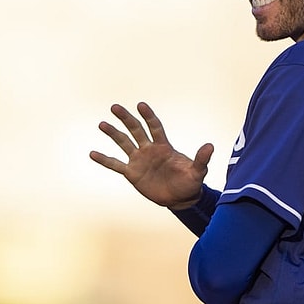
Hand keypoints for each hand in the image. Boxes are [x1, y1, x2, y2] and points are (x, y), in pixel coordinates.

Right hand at [89, 102, 214, 209]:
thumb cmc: (190, 182)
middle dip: (126, 118)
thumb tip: (210, 146)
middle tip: (115, 107)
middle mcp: (149, 150)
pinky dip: (105, 159)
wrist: (181, 198)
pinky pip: (116, 165)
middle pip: (136, 130)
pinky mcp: (132, 173)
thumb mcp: (197, 171)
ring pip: (124, 143)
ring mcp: (139, 160)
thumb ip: (201, 159)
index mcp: (164, 146)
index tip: (140, 105)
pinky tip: (92, 153)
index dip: (148, 116)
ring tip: (102, 124)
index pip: (154, 127)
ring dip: (113, 134)